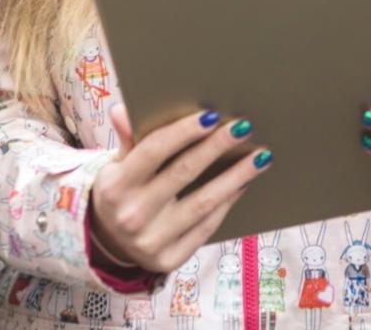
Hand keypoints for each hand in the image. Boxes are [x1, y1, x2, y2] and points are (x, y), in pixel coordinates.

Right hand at [89, 103, 270, 272]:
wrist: (110, 244)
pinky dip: (227, 203)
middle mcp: (131, 215)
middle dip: (216, 146)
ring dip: (235, 177)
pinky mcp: (169, 259)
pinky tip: (243, 184)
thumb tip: (121, 110)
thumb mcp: (116, 166)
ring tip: (259, 157)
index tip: (211, 115)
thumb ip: (127, 139)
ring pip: (203, 202)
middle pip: (183, 172)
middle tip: (243, 127)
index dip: (182, 132)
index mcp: (114, 186)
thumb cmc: (122, 192)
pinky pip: (206, 226)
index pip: (152, 151)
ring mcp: (150, 241)